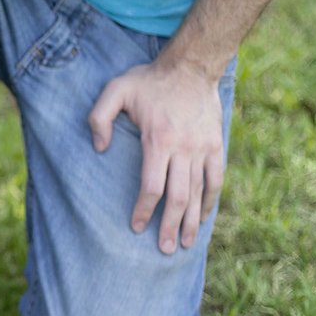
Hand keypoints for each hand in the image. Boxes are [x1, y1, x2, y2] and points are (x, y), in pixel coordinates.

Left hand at [88, 56, 224, 254]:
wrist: (191, 66)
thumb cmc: (148, 81)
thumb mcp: (115, 89)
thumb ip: (99, 117)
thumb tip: (99, 148)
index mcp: (159, 140)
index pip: (153, 186)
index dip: (145, 209)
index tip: (137, 227)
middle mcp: (184, 149)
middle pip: (178, 196)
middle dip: (169, 225)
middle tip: (162, 249)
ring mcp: (203, 148)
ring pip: (199, 192)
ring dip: (191, 221)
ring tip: (183, 244)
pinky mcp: (216, 146)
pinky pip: (216, 180)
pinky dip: (210, 202)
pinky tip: (202, 220)